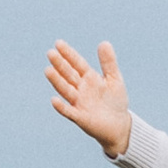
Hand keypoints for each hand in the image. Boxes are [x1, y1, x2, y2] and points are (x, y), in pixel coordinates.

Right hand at [47, 38, 133, 154]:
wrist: (119, 125)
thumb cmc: (115, 101)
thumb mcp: (114, 79)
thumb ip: (108, 62)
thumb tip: (104, 42)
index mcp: (89, 78)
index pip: (76, 63)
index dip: (68, 54)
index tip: (58, 43)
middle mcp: (80, 89)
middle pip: (68, 74)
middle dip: (60, 64)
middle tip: (50, 53)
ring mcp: (78, 103)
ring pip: (66, 90)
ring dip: (57, 81)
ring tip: (48, 70)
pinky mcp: (80, 117)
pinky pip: (69, 111)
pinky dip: (61, 107)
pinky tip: (54, 100)